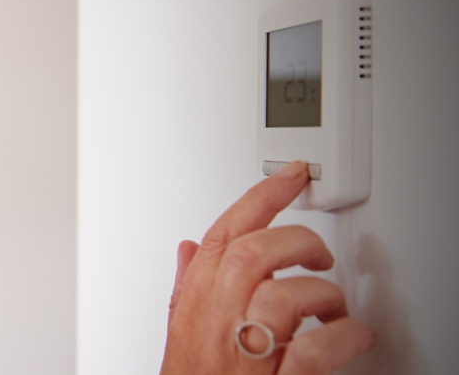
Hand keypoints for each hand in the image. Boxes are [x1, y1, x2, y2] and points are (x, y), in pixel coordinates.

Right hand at [161, 161, 375, 373]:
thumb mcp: (180, 329)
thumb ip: (187, 285)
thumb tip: (190, 248)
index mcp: (194, 305)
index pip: (224, 235)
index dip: (259, 199)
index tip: (291, 178)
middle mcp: (216, 324)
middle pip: (252, 256)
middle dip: (296, 244)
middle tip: (318, 256)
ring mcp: (244, 355)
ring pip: (280, 297)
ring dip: (320, 296)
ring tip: (333, 307)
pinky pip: (312, 353)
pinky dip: (341, 339)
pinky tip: (352, 336)